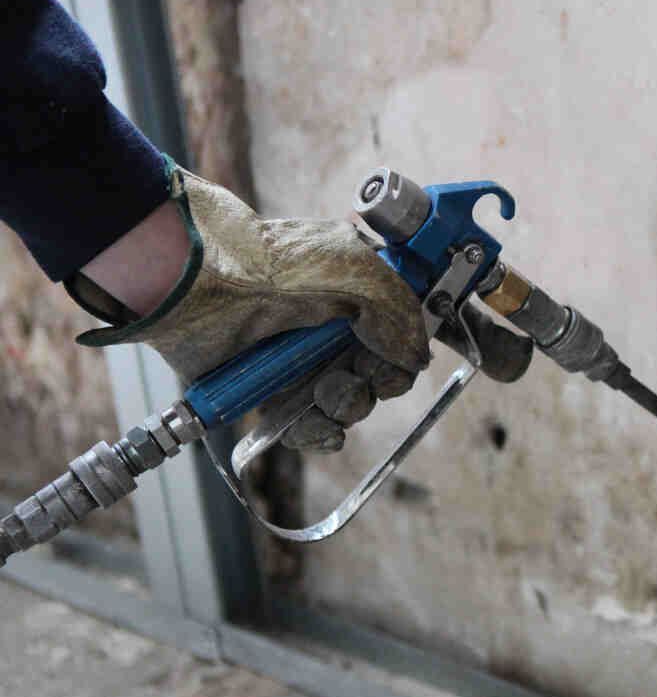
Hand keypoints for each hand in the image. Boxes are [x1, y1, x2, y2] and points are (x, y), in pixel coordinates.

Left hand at [73, 165, 429, 452]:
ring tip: (321, 397)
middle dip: (370, 386)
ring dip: (343, 410)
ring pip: (345, 406)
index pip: (397, 340)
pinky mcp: (265, 391)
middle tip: (348, 376)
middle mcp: (328, 330)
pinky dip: (314, 434)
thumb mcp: (358, 271)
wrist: (200, 282)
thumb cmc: (272, 262)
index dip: (400, 358)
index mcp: (355, 297)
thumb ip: (401, 314)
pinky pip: (305, 427)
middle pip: (375, 378)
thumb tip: (417, 358)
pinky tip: (306, 425)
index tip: (389, 362)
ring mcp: (297, 362)